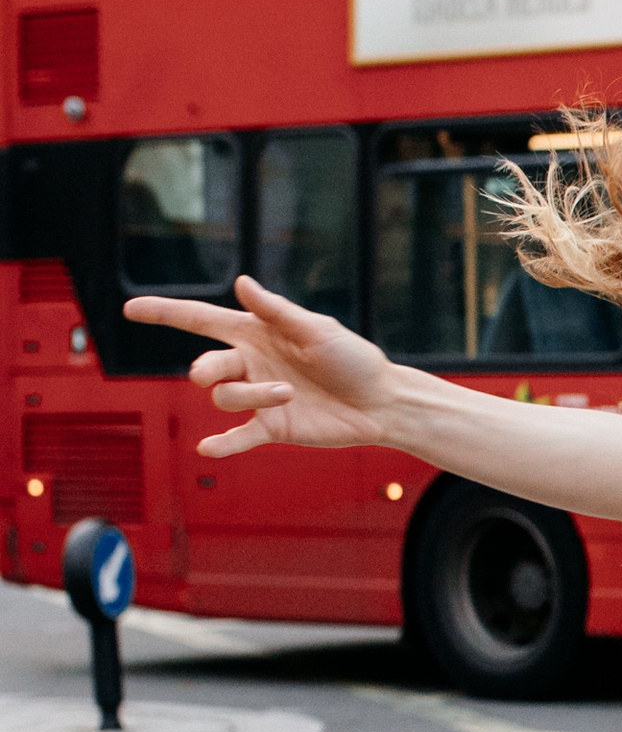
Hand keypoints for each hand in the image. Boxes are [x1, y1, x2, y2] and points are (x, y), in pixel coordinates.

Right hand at [127, 276, 399, 458]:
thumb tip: (241, 282)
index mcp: (256, 333)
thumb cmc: (353, 358)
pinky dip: (222, 444)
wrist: (381, 402)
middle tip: (212, 372)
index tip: (131, 308)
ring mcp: (258, 397)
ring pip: (225, 398)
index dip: (165, 313)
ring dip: (251, 395)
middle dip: (207, 369)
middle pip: (207, 365)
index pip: (200, 320)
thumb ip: (276, 311)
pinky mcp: (272, 428)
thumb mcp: (316, 329)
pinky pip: (237, 437)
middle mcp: (251, 363)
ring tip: (288, 393)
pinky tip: (207, 449)